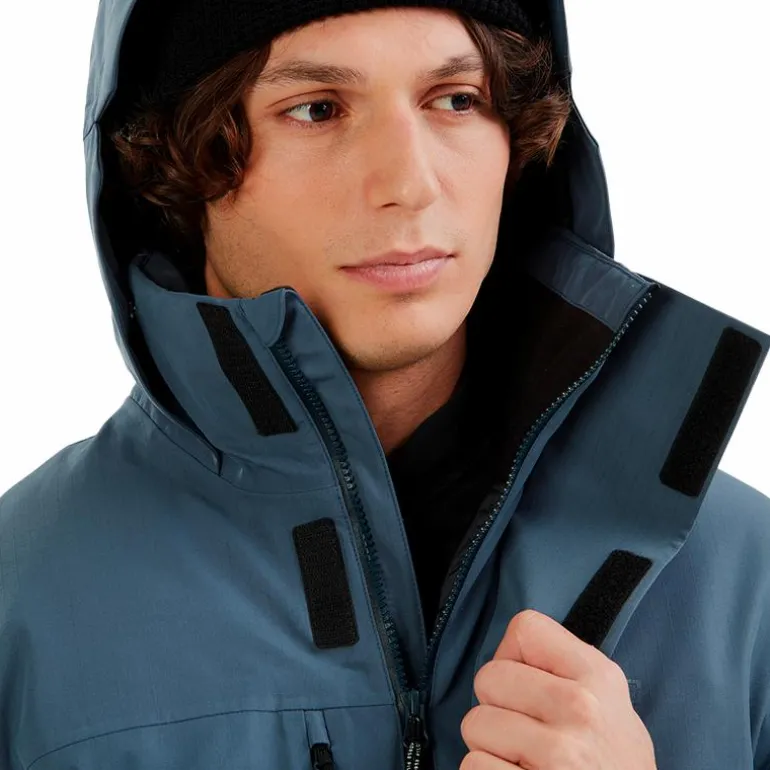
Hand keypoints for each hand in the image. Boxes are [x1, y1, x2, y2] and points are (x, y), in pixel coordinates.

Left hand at [460, 609, 656, 768]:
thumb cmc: (614, 764)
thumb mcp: (610, 704)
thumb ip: (564, 670)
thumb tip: (510, 651)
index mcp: (597, 677)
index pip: (525, 628)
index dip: (514, 655)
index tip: (527, 683)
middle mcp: (580, 709)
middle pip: (488, 676)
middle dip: (497, 706)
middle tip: (526, 732)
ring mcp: (557, 754)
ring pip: (475, 724)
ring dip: (490, 747)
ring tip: (525, 761)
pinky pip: (473, 766)